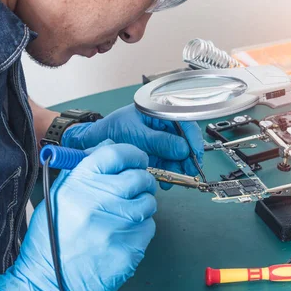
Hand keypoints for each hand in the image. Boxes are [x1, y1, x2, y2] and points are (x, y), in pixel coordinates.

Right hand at [0, 143, 156, 290]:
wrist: (48, 284)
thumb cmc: (52, 240)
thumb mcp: (59, 196)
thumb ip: (85, 170)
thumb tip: (109, 146)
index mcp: (79, 184)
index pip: (116, 154)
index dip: (132, 154)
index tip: (137, 159)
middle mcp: (98, 201)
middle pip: (138, 177)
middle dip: (142, 180)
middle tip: (138, 187)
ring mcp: (116, 226)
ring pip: (148, 203)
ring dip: (142, 205)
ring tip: (126, 215)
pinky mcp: (129, 249)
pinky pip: (148, 228)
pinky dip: (141, 229)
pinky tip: (123, 235)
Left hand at [62, 104, 203, 188]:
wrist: (96, 142)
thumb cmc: (113, 129)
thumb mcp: (137, 134)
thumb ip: (160, 142)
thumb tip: (182, 149)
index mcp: (161, 111)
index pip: (185, 122)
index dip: (193, 138)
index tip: (195, 155)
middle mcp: (164, 125)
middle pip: (185, 140)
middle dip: (188, 158)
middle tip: (190, 172)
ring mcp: (161, 140)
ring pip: (179, 154)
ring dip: (179, 168)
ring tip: (176, 179)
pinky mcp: (157, 153)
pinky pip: (169, 162)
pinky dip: (170, 172)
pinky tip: (167, 179)